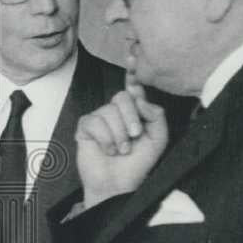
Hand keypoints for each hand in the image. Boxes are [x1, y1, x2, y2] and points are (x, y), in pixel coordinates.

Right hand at [75, 77, 167, 209]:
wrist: (118, 184)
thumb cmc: (138, 163)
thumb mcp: (157, 139)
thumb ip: (156, 116)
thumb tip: (141, 97)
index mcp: (134, 112)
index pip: (133, 88)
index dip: (132, 71)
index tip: (132, 57)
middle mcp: (117, 112)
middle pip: (122, 97)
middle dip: (130, 117)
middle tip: (134, 136)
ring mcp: (100, 118)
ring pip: (109, 111)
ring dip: (119, 135)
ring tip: (121, 150)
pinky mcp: (85, 127)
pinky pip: (95, 122)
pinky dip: (105, 138)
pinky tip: (107, 149)